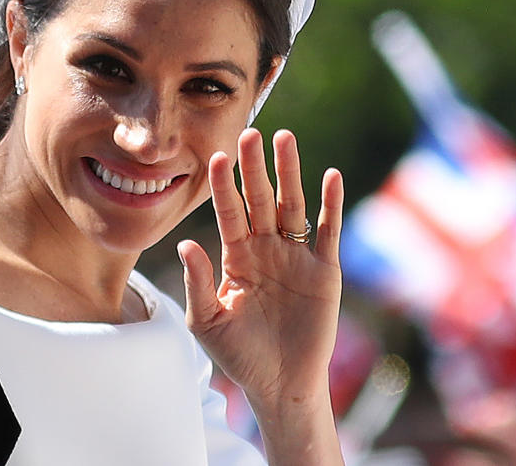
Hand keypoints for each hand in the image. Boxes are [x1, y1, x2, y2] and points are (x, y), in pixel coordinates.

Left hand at [178, 128, 343, 413]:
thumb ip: (197, 282)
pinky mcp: (324, 271)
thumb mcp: (208, 321)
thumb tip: (185, 244)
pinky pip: (327, 231)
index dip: (224, 187)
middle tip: (250, 132)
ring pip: (293, 205)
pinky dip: (330, 204)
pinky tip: (329, 175)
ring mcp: (296, 257)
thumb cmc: (240, 355)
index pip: (229, 212)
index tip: (217, 157)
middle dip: (255, 167)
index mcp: (237, 257)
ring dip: (290, 172)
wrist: (280, 384)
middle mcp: (266, 248)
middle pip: (261, 199)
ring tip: (284, 138)